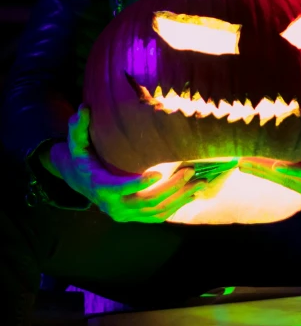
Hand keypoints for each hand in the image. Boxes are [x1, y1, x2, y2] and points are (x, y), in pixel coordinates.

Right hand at [47, 105, 208, 222]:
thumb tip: (83, 108)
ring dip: (179, 198)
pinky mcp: (133, 217)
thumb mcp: (75, 141)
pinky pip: (157, 217)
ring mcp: (124, 214)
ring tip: (199, 183)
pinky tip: (192, 195)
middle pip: (145, 201)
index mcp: (99, 186)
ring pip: (155, 211)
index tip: (159, 173)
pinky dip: (175, 207)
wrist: (80, 181)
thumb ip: (79, 126)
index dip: (138, 183)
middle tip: (190, 170)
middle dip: (170, 187)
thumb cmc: (82, 156)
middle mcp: (112, 205)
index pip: (119, 188)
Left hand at [238, 98, 300, 211]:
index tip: (276, 165)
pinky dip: (278, 179)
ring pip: (295, 188)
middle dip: (271, 173)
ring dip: (269, 177)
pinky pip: (298, 189)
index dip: (298, 172)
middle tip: (244, 162)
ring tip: (243, 164)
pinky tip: (257, 169)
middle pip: (299, 183)